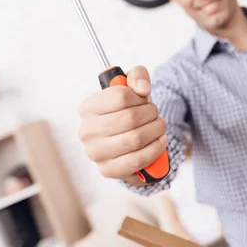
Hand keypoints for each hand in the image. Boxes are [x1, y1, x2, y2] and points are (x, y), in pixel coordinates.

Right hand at [78, 66, 167, 182]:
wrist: (130, 140)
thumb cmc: (130, 110)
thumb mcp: (134, 88)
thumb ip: (138, 76)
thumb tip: (143, 88)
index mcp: (88, 107)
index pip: (121, 96)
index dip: (140, 97)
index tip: (144, 100)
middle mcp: (87, 130)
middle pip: (131, 118)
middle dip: (152, 115)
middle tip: (156, 115)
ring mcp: (95, 152)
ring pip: (135, 139)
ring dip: (156, 131)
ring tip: (160, 127)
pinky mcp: (107, 170)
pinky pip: (137, 160)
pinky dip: (154, 150)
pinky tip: (160, 141)